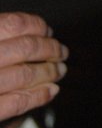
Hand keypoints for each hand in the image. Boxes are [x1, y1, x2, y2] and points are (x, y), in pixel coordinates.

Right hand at [0, 12, 67, 127]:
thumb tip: (19, 29)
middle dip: (49, 49)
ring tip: (59, 70)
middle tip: (60, 51)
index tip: (46, 30)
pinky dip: (37, 96)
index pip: (14, 24)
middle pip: (25, 49)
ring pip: (24, 75)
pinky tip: (50, 91)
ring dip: (48, 72)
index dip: (36, 26)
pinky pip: (15, 102)